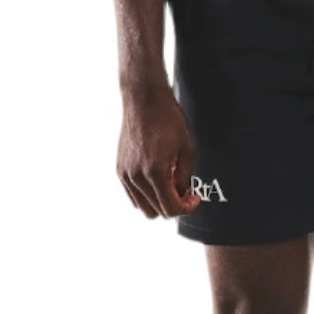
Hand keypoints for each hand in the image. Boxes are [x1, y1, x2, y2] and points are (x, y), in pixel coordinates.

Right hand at [116, 81, 199, 218]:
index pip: (171, 209)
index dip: (187, 208)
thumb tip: (183, 195)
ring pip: (143, 207)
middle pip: (157, 212)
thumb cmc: (168, 121)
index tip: (194, 198)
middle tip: (184, 192)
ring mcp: (125, 174)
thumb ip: (185, 178)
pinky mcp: (120, 170)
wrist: (144, 101)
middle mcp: (137, 177)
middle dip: (174, 206)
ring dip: (159, 202)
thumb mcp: (187, 149)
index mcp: (155, 172)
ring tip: (170, 183)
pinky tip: (157, 179)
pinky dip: (146, 195)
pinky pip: (133, 196)